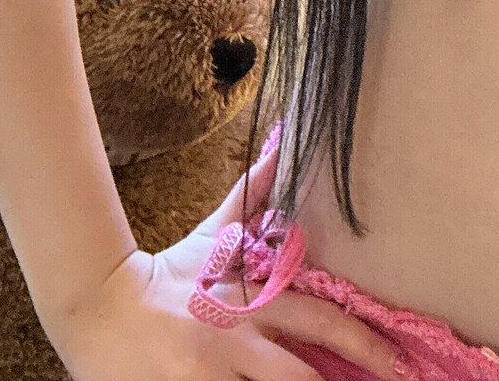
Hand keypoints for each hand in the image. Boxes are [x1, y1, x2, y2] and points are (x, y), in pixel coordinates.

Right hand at [43, 127, 411, 380]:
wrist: (98, 306)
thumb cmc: (167, 273)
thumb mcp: (215, 234)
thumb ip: (255, 195)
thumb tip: (285, 141)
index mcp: (254, 298)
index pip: (322, 321)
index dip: (365, 342)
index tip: (400, 360)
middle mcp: (239, 338)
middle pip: (305, 375)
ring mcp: (213, 374)